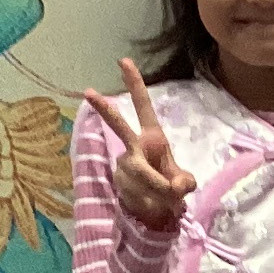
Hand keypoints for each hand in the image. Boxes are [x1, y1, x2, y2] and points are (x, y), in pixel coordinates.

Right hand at [81, 59, 198, 230]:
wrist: (156, 211)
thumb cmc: (170, 188)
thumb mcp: (184, 183)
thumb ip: (184, 183)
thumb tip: (176, 188)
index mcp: (153, 137)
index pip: (143, 107)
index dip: (134, 84)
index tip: (123, 61)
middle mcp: (135, 147)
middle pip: (119, 126)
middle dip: (105, 109)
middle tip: (88, 92)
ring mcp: (124, 163)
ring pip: (140, 172)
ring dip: (158, 188)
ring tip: (167, 197)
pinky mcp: (119, 181)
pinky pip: (138, 190)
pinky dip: (151, 199)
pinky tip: (152, 203)